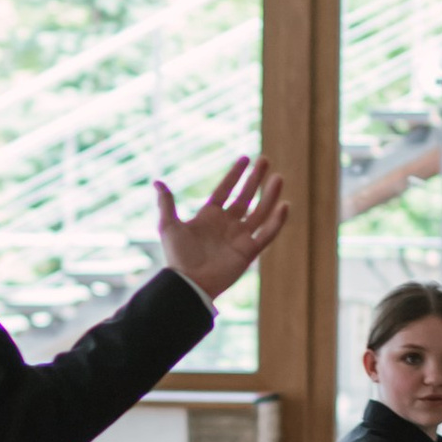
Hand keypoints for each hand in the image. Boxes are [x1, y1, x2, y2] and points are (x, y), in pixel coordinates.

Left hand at [153, 154, 286, 301]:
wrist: (189, 282)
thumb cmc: (178, 256)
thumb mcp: (168, 225)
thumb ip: (166, 203)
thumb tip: (157, 181)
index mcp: (210, 216)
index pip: (226, 190)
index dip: (235, 174)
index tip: (245, 158)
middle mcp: (227, 224)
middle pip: (246, 197)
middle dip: (255, 179)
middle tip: (265, 160)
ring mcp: (239, 237)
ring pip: (260, 212)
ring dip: (269, 195)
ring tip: (278, 177)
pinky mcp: (249, 251)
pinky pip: (267, 234)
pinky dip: (277, 221)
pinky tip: (284, 205)